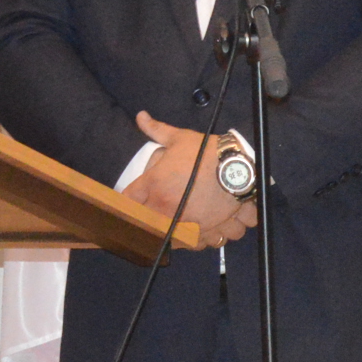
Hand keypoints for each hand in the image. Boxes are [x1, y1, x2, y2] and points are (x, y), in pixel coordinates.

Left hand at [123, 112, 257, 247]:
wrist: (238, 166)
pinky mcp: (208, 232)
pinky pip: (198, 245)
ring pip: (172, 241)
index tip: (123, 207)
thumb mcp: (180, 138)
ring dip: (172, 237)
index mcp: (156, 187)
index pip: (128, 202)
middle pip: (146, 228)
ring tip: (175, 229)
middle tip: (149, 221)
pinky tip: (199, 233)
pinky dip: (199, 241)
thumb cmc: (206, 152)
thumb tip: (141, 117)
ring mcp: (187, 224)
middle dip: (146, 225)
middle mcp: (168, 210)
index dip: (122, 205)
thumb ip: (157, 130)